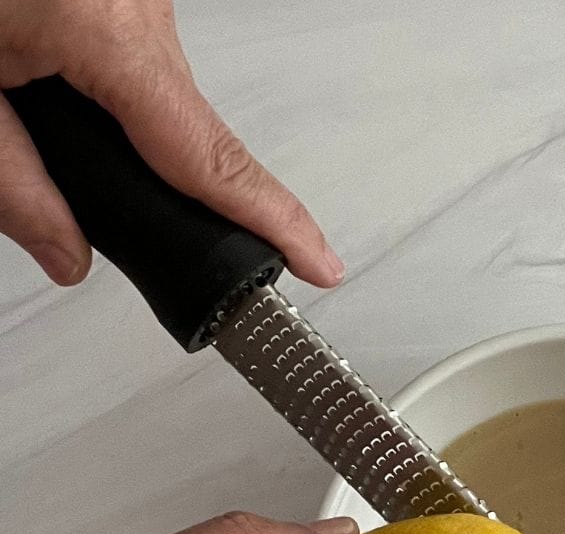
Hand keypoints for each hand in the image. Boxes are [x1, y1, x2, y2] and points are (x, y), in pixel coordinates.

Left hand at [0, 0, 341, 286]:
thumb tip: (68, 253)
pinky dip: (108, 92)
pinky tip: (41, 70)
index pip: (211, 159)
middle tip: (62, 169)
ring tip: (24, 91)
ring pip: (158, 99)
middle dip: (144, 177)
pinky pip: (139, 60)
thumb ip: (13, 186)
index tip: (320, 263)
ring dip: (113, 126)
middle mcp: (138, 7)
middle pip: (184, 133)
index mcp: (102, 31)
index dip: (272, 220)